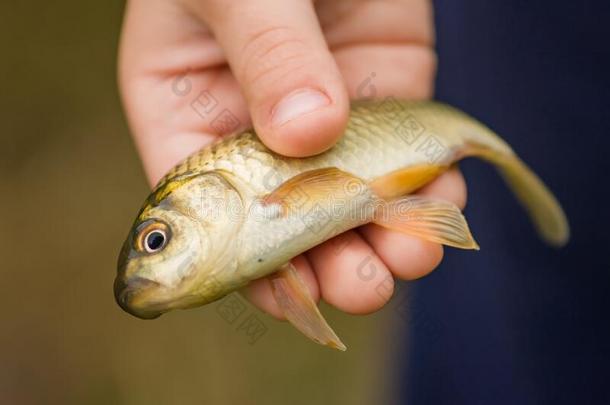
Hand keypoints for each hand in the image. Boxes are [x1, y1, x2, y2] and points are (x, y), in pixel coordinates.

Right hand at [119, 0, 466, 316]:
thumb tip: (308, 132)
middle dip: (323, 256)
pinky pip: (405, 154)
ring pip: (351, 194)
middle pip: (285, 213)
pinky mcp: (387, 94)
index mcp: (186, 104)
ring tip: (406, 259)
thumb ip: (266, 50)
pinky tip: (439, 208)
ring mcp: (325, 113)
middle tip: (357, 287)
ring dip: (381, 234)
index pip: (208, 199)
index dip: (243, 253)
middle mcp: (254, 122)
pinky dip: (424, 186)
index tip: (284, 289)